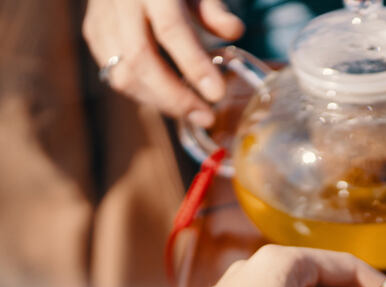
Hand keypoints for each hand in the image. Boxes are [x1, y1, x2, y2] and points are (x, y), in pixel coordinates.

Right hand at [83, 0, 244, 124]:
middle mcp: (120, 3)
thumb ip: (213, 10)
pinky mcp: (93, 34)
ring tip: (191, 112)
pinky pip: (114, 75)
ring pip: (122, 74)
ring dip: (159, 101)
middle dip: (174, 96)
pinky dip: (143, 94)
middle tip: (205, 117)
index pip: (170, 29)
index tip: (217, 94)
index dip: (194, 64)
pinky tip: (168, 100)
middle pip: (140, 59)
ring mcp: (101, 20)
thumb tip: (234, 31)